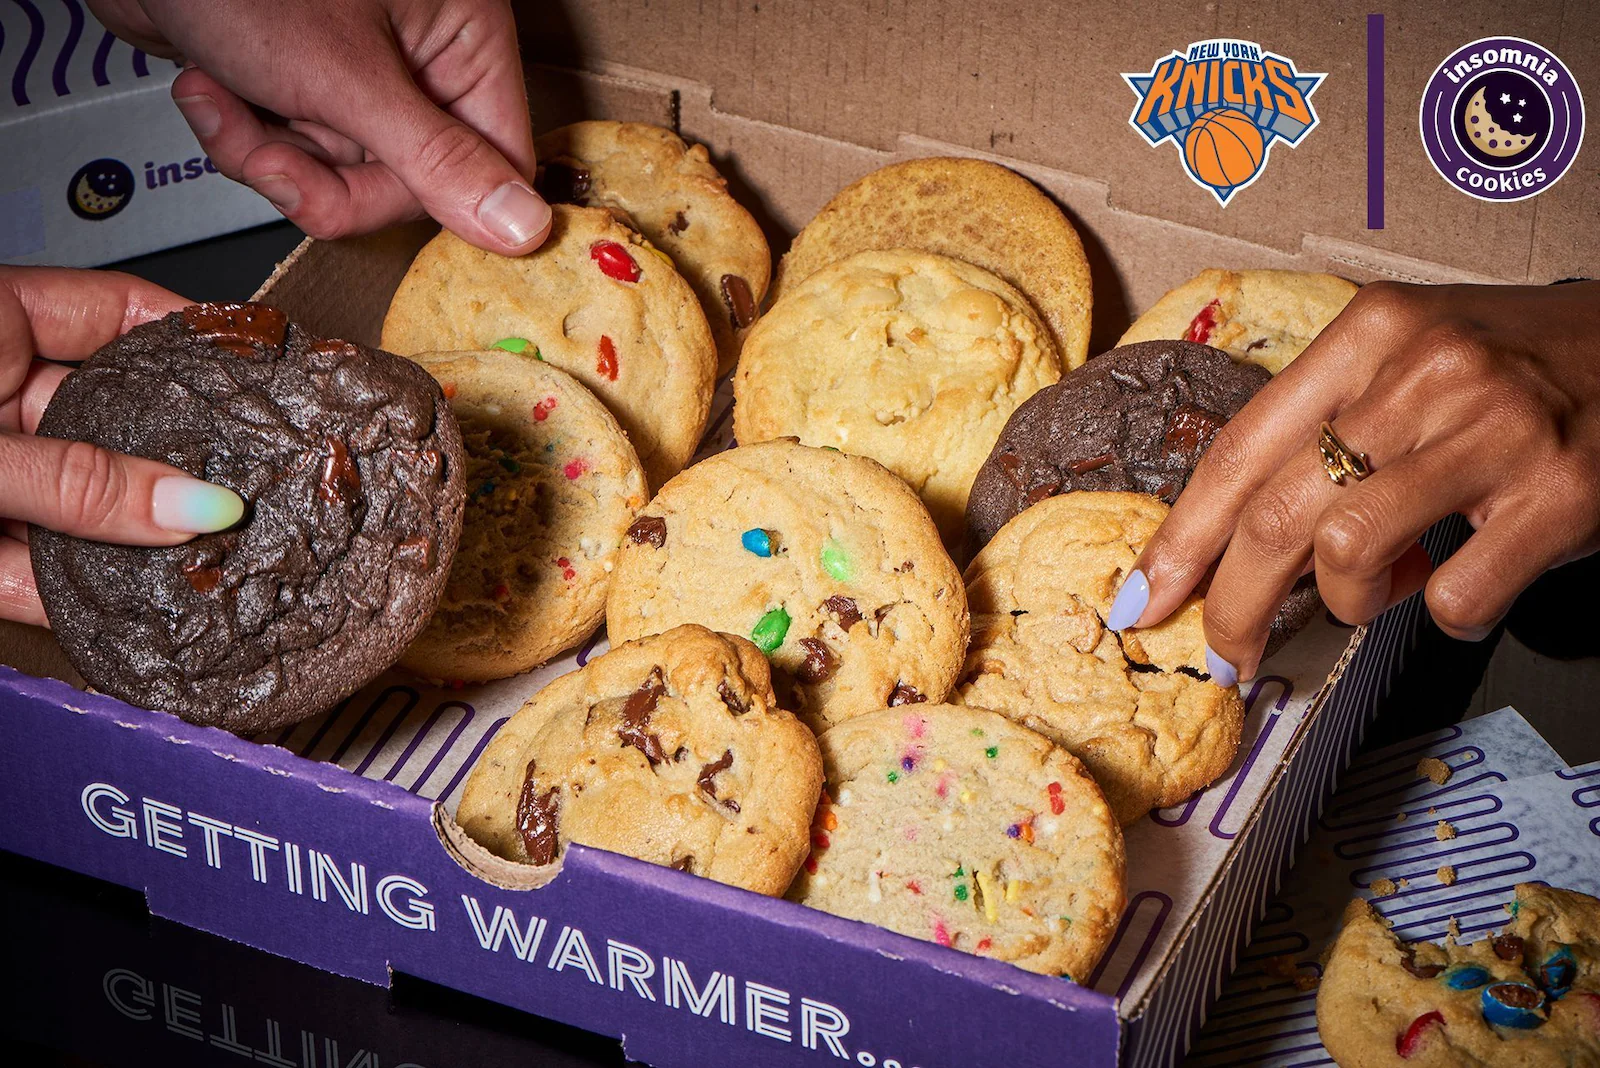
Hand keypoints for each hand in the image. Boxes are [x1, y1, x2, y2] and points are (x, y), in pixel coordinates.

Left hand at [0, 268, 244, 626]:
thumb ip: (77, 481)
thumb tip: (195, 508)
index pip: (112, 310)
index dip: (190, 334)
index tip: (259, 365)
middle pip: (108, 421)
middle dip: (173, 461)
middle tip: (244, 484)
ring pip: (73, 504)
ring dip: (128, 542)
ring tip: (200, 563)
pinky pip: (27, 572)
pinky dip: (71, 597)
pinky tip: (130, 614)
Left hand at [88, 0, 549, 252]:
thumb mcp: (345, 76)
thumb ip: (436, 159)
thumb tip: (526, 227)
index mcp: (463, 35)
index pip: (495, 160)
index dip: (444, 201)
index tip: (379, 208)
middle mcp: (422, 54)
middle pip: (410, 181)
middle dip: (321, 178)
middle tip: (267, 152)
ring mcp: (364, 71)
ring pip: (344, 175)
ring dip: (269, 155)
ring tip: (219, 96)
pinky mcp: (308, 83)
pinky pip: (301, 154)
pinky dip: (246, 137)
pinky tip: (211, 89)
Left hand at [1106, 280, 1599, 683]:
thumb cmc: (1514, 363)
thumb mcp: (1407, 362)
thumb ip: (1324, 432)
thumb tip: (1240, 544)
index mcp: (1369, 335)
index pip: (1240, 451)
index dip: (1180, 538)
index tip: (1144, 594)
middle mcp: (1425, 372)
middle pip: (1276, 514)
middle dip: (1235, 603)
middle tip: (1229, 647)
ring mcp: (1494, 432)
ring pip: (1348, 553)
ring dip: (1350, 600)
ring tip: (1383, 585)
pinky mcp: (1558, 494)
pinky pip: (1455, 595)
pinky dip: (1444, 611)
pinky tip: (1462, 578)